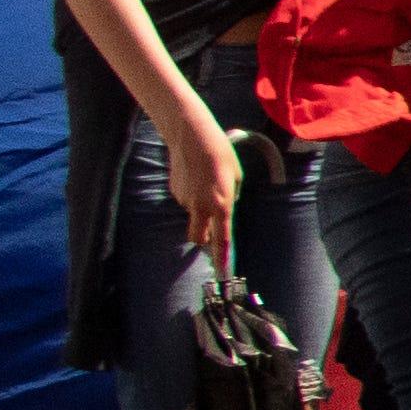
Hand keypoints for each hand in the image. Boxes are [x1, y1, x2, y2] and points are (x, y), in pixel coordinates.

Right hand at [157, 95, 245, 254]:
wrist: (192, 137)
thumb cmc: (221, 155)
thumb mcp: (236, 177)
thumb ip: (231, 198)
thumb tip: (224, 207)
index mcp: (221, 206)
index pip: (222, 239)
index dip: (222, 257)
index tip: (223, 272)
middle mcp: (200, 207)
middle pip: (198, 237)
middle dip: (204, 239)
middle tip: (212, 228)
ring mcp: (184, 200)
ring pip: (194, 214)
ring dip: (200, 207)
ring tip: (206, 181)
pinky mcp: (174, 191)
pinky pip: (186, 199)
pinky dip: (192, 194)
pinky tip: (194, 175)